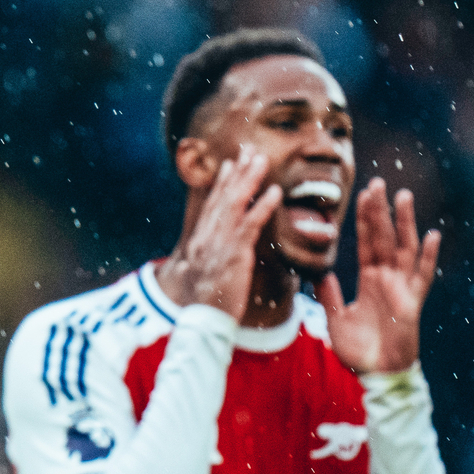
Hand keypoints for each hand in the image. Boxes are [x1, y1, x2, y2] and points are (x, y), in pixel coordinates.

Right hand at [158, 150, 281, 320]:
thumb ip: (208, 258)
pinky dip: (261, 206)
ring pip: (234, 205)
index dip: (222, 183)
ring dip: (248, 180)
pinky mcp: (233, 255)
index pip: (211, 206)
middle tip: (249, 151)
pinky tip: (274, 192)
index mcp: (199, 242)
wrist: (201, 322)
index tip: (231, 164)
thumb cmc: (204, 304)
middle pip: (222, 198)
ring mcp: (218, 245)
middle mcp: (206, 238)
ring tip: (261, 160)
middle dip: (236, 173)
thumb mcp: (201, 276)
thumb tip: (209, 250)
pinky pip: (249, 226)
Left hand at [317, 178, 438, 373]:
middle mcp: (387, 279)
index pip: (367, 243)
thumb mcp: (336, 319)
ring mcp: (401, 288)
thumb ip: (328, 295)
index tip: (363, 194)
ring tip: (403, 196)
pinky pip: (422, 277)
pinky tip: (432, 236)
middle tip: (377, 182)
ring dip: (404, 223)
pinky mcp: (412, 303)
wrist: (377, 375)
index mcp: (369, 281)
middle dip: (380, 211)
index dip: (365, 220)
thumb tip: (318, 272)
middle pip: (384, 238)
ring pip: (404, 248)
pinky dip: (427, 257)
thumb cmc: (360, 350)